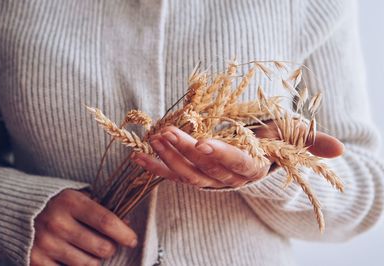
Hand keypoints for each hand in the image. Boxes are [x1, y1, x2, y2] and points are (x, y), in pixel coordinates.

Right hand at [31, 189, 137, 265]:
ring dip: (94, 259)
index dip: (124, 234)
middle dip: (110, 248)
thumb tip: (126, 223)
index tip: (132, 240)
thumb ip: (100, 207)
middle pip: (101, 248)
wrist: (13, 209)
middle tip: (107, 243)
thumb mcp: (76, 195)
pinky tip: (73, 256)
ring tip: (88, 249)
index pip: (106, 221)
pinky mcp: (35, 262)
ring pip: (89, 264)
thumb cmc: (53, 201)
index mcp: (70, 202)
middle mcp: (58, 223)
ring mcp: (45, 244)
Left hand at [132, 124, 343, 188]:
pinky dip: (155, 166)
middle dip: (186, 151)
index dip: (221, 156)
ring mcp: (210, 179)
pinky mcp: (195, 175)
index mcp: (253, 168)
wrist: (258, 153)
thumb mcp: (294, 137)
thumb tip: (340, 150)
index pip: (237, 165)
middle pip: (206, 168)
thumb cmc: (275, 140)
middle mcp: (230, 179)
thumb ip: (311, 142)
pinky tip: (138, 156)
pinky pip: (173, 174)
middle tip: (168, 132)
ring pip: (187, 173)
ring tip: (152, 137)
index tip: (203, 143)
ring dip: (168, 157)